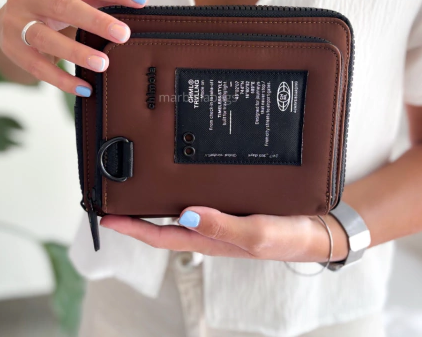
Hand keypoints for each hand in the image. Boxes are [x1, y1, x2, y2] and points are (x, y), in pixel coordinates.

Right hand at [0, 0, 148, 94]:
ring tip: (103, 64)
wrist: (9, 19)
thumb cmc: (52, 4)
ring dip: (76, 52)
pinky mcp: (12, 48)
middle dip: (96, 21)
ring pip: (46, 38)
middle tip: (123, 35)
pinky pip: (38, 67)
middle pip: (64, 7)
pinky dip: (62, 80)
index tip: (140, 0)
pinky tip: (84, 89)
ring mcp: (17, 22)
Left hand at [100, 207, 348, 261]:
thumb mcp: (256, 234)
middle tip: (114, 198)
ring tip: (136, 189)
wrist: (314, 229)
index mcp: (210, 239)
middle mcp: (209, 229)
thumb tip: (186, 215)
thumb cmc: (288, 236)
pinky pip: (197, 201)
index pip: (162, 235)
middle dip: (137, 215)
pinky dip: (180, 194)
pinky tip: (179, 181)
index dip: (133, 228)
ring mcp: (218, 219)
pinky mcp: (229, 207)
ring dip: (154, 204)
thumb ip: (222, 226)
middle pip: (164, 224)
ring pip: (178, 212)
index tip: (107, 217)